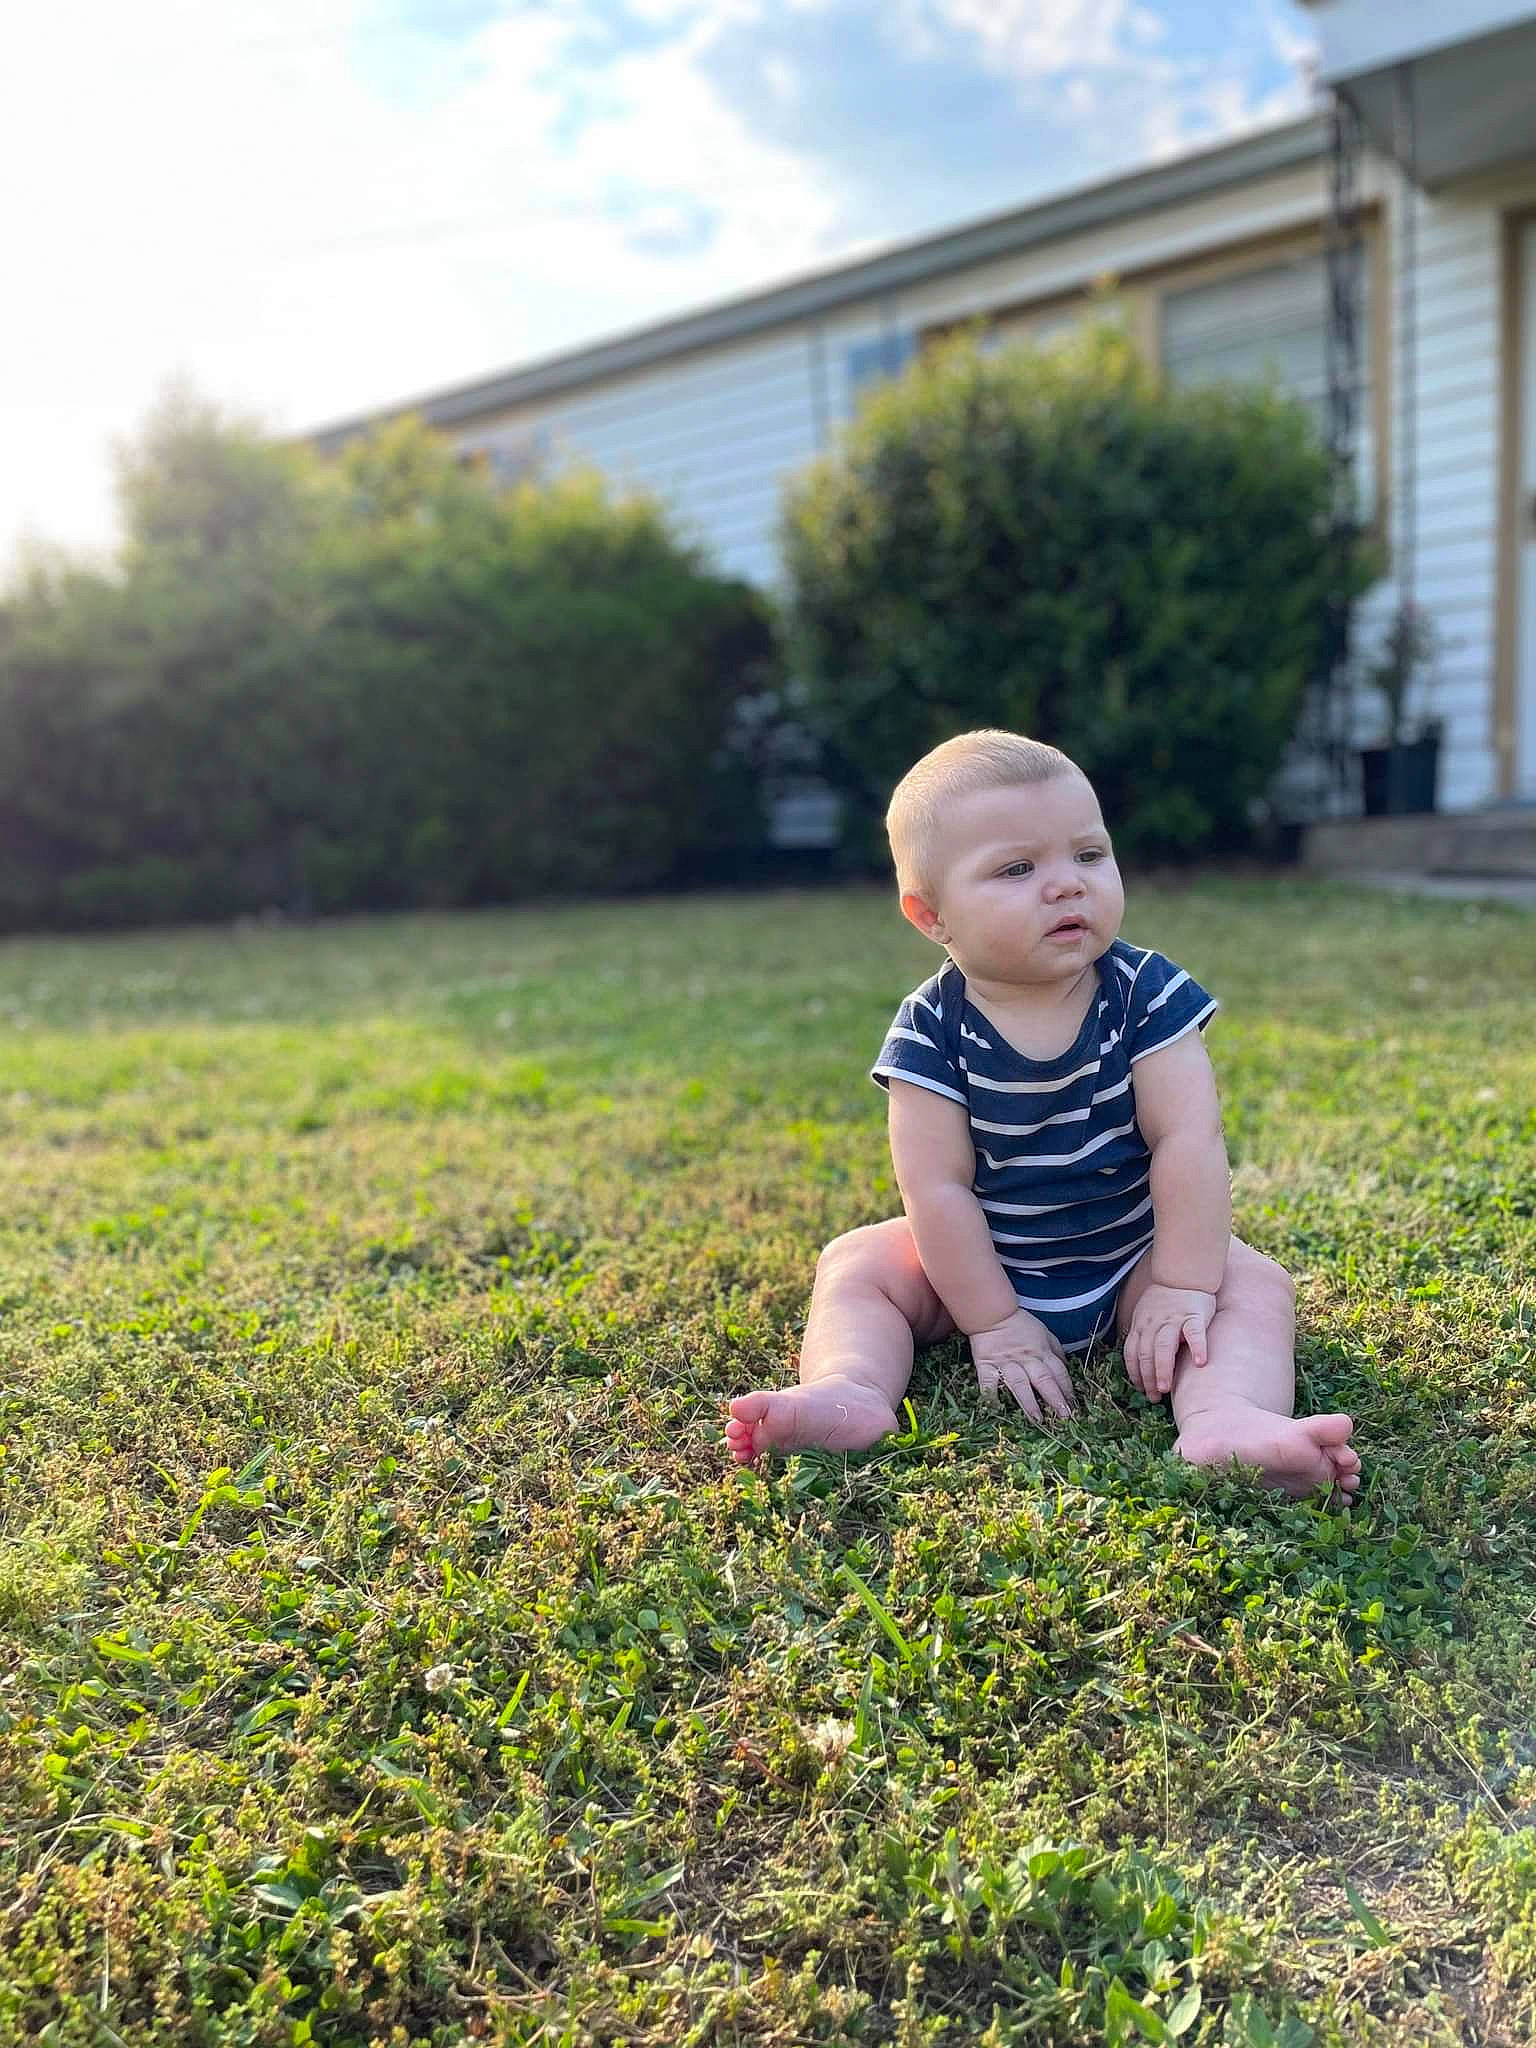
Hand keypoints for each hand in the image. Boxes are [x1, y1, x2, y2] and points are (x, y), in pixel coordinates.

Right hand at [969, 1308, 1075, 1422]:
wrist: (992, 1314)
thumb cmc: (1020, 1324)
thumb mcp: (1044, 1332)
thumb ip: (1055, 1350)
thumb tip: (1066, 1366)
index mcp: (1041, 1351)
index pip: (1058, 1372)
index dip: (1067, 1389)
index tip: (1073, 1405)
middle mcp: (1026, 1359)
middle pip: (1043, 1379)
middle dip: (1055, 1398)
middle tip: (1064, 1416)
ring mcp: (1006, 1363)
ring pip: (1019, 1384)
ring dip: (1029, 1402)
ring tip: (1037, 1419)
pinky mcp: (986, 1365)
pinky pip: (988, 1382)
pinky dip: (991, 1396)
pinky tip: (997, 1409)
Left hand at [1123, 1284, 1217, 1398]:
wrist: (1184, 1274)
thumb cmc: (1165, 1302)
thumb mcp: (1146, 1316)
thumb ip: (1144, 1336)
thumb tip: (1142, 1367)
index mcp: (1141, 1324)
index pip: (1132, 1352)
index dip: (1135, 1373)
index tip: (1140, 1389)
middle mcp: (1153, 1323)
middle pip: (1146, 1353)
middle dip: (1147, 1377)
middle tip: (1153, 1397)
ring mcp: (1173, 1319)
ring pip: (1164, 1346)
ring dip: (1163, 1369)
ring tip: (1166, 1389)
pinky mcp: (1194, 1315)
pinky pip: (1195, 1332)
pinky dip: (1197, 1347)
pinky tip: (1200, 1363)